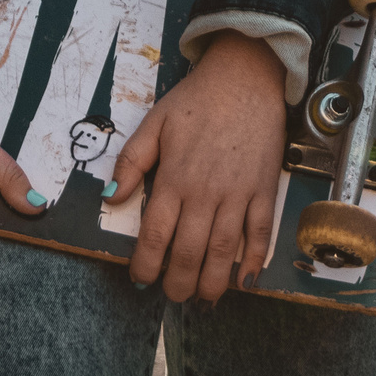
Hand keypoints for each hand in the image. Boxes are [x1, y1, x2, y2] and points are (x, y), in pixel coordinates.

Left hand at [109, 31, 287, 303]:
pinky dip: (254, 259)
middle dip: (179, 282)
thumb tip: (111, 197)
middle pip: (190, 251)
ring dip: (214, 281)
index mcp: (174, 177)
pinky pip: (260, 231)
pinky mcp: (264, 189)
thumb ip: (131, 161)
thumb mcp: (155, 123)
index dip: (146, 264)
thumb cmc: (197, 100)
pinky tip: (245, 280)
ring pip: (225, 250)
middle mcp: (205, 191)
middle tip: (173, 295)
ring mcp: (238, 193)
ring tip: (204, 298)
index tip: (141, 278)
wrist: (246, 76)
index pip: (156, 234)